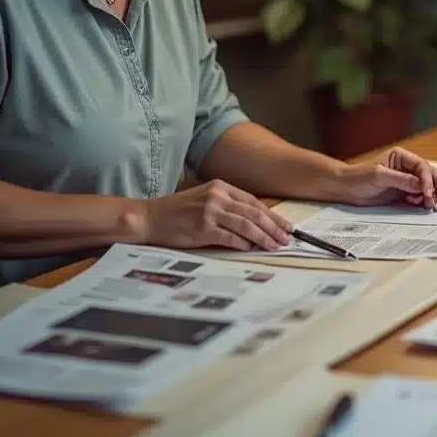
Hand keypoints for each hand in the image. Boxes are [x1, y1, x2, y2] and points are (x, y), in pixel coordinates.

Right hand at [139, 179, 292, 250]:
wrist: (149, 218)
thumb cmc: (177, 211)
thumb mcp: (204, 199)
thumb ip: (227, 207)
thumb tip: (255, 223)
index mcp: (220, 187)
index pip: (253, 202)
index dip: (272, 215)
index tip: (285, 226)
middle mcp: (217, 197)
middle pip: (254, 213)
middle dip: (273, 227)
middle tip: (287, 238)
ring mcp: (210, 212)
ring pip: (246, 225)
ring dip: (264, 237)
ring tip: (275, 246)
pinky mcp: (203, 228)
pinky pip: (231, 238)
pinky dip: (244, 244)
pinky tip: (253, 249)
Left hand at [339, 147, 436, 208]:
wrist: (346, 189)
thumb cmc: (358, 177)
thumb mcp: (379, 176)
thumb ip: (401, 179)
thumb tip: (421, 185)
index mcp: (401, 157)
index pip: (422, 166)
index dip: (428, 179)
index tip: (427, 193)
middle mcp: (407, 167)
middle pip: (430, 175)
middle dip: (436, 188)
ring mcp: (406, 181)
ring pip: (427, 187)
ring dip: (432, 196)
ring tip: (433, 207)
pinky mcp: (403, 193)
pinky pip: (419, 197)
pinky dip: (424, 202)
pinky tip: (424, 207)